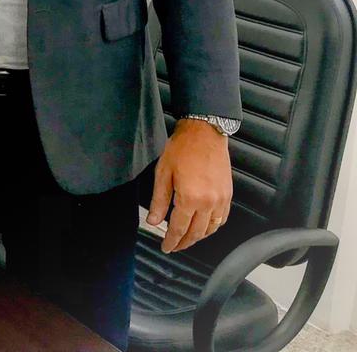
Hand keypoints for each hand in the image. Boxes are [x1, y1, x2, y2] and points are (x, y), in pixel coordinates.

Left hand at [147, 119, 232, 252]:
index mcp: (190, 198)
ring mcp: (221, 200)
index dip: (171, 241)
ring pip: (211, 228)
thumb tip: (154, 221)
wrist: (204, 133)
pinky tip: (204, 227)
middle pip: (197, 233)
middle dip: (184, 243)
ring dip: (199, 237)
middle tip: (174, 247)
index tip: (165, 247)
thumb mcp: (163, 174)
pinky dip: (213, 227)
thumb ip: (159, 201)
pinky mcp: (228, 195)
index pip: (179, 228)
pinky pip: (222, 218)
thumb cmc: (182, 150)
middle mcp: (209, 203)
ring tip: (187, 239)